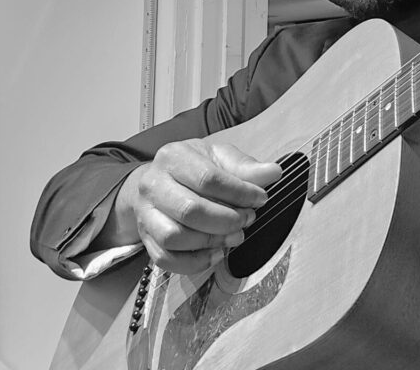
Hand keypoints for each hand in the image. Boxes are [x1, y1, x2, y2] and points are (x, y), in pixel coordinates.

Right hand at [120, 140, 281, 273]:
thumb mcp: (219, 157)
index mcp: (174, 157)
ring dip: (211, 241)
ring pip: (174, 237)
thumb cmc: (192, 168)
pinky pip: (165, 259)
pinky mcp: (146, 238)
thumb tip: (274, 173)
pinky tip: (217, 252)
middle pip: (190, 211)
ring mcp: (146, 214)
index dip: (239, 193)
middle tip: (248, 219)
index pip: (208, 179)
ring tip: (235, 236)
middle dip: (227, 220)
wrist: (158, 180)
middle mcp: (153, 184)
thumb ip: (246, 166)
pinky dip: (195, 261)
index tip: (260, 199)